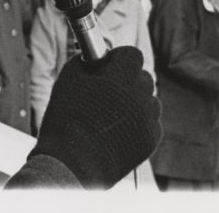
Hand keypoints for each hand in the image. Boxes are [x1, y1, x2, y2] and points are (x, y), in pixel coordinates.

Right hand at [31, 46, 160, 188]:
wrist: (73, 162)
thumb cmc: (66, 119)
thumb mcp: (67, 81)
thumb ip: (84, 63)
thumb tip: (94, 58)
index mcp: (118, 78)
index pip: (132, 55)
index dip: (119, 58)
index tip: (109, 64)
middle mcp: (139, 96)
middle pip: (143, 77)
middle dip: (128, 79)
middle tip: (109, 89)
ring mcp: (148, 119)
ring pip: (149, 100)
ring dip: (135, 101)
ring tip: (112, 112)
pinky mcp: (151, 139)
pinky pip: (150, 122)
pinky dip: (138, 122)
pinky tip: (118, 128)